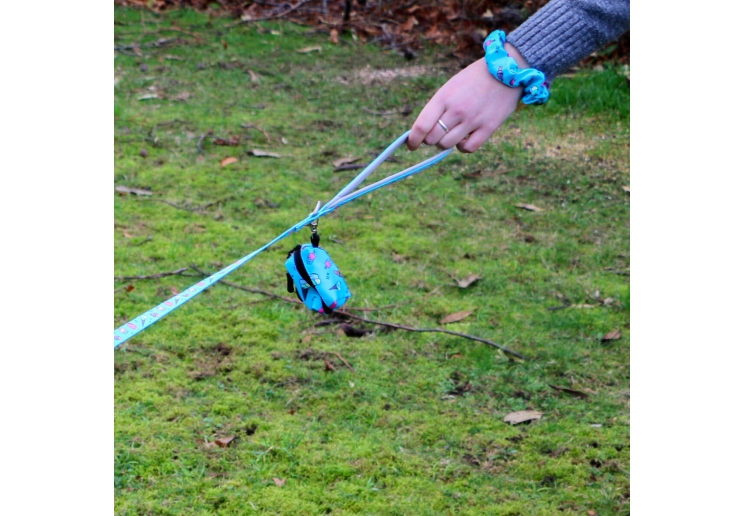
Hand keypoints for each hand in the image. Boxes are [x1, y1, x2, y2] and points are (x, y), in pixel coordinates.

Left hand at [407, 44, 527, 152]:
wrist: (507, 69)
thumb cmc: (475, 79)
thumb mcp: (451, 87)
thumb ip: (438, 107)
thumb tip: (425, 131)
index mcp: (444, 97)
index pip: (422, 125)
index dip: (413, 140)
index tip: (411, 145)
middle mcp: (456, 110)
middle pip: (432, 138)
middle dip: (430, 140)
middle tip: (436, 135)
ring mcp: (473, 119)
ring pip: (447, 145)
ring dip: (445, 143)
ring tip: (452, 134)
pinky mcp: (488, 127)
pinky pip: (468, 148)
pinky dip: (463, 147)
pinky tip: (465, 139)